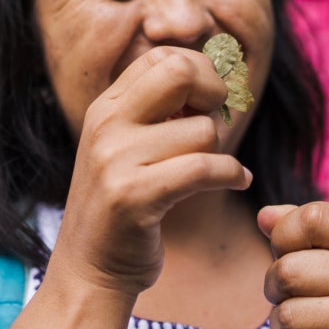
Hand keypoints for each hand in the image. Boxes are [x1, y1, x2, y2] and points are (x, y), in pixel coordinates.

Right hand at [51, 46, 251, 296]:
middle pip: (179, 71)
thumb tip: (216, 76)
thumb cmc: (125, 207)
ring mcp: (115, 159)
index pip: (162, 56)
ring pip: (202, 130)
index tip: (209, 102)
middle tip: (217, 120)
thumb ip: (158, 111)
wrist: (89, 271)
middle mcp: (106, 125)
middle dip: (214, 90)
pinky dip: (233, 174)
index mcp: (105, 107)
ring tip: (214, 170)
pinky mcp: (132, 197)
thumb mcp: (127, 147)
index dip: (199, 71)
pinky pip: (204, 168)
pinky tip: (239, 181)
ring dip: (221, 152)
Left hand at [258, 202, 328, 328]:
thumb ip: (307, 233)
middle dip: (274, 287)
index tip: (288, 254)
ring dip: (280, 326)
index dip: (284, 235)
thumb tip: (265, 216)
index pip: (313, 217)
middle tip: (290, 299)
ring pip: (286, 314)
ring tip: (303, 328)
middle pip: (289, 269)